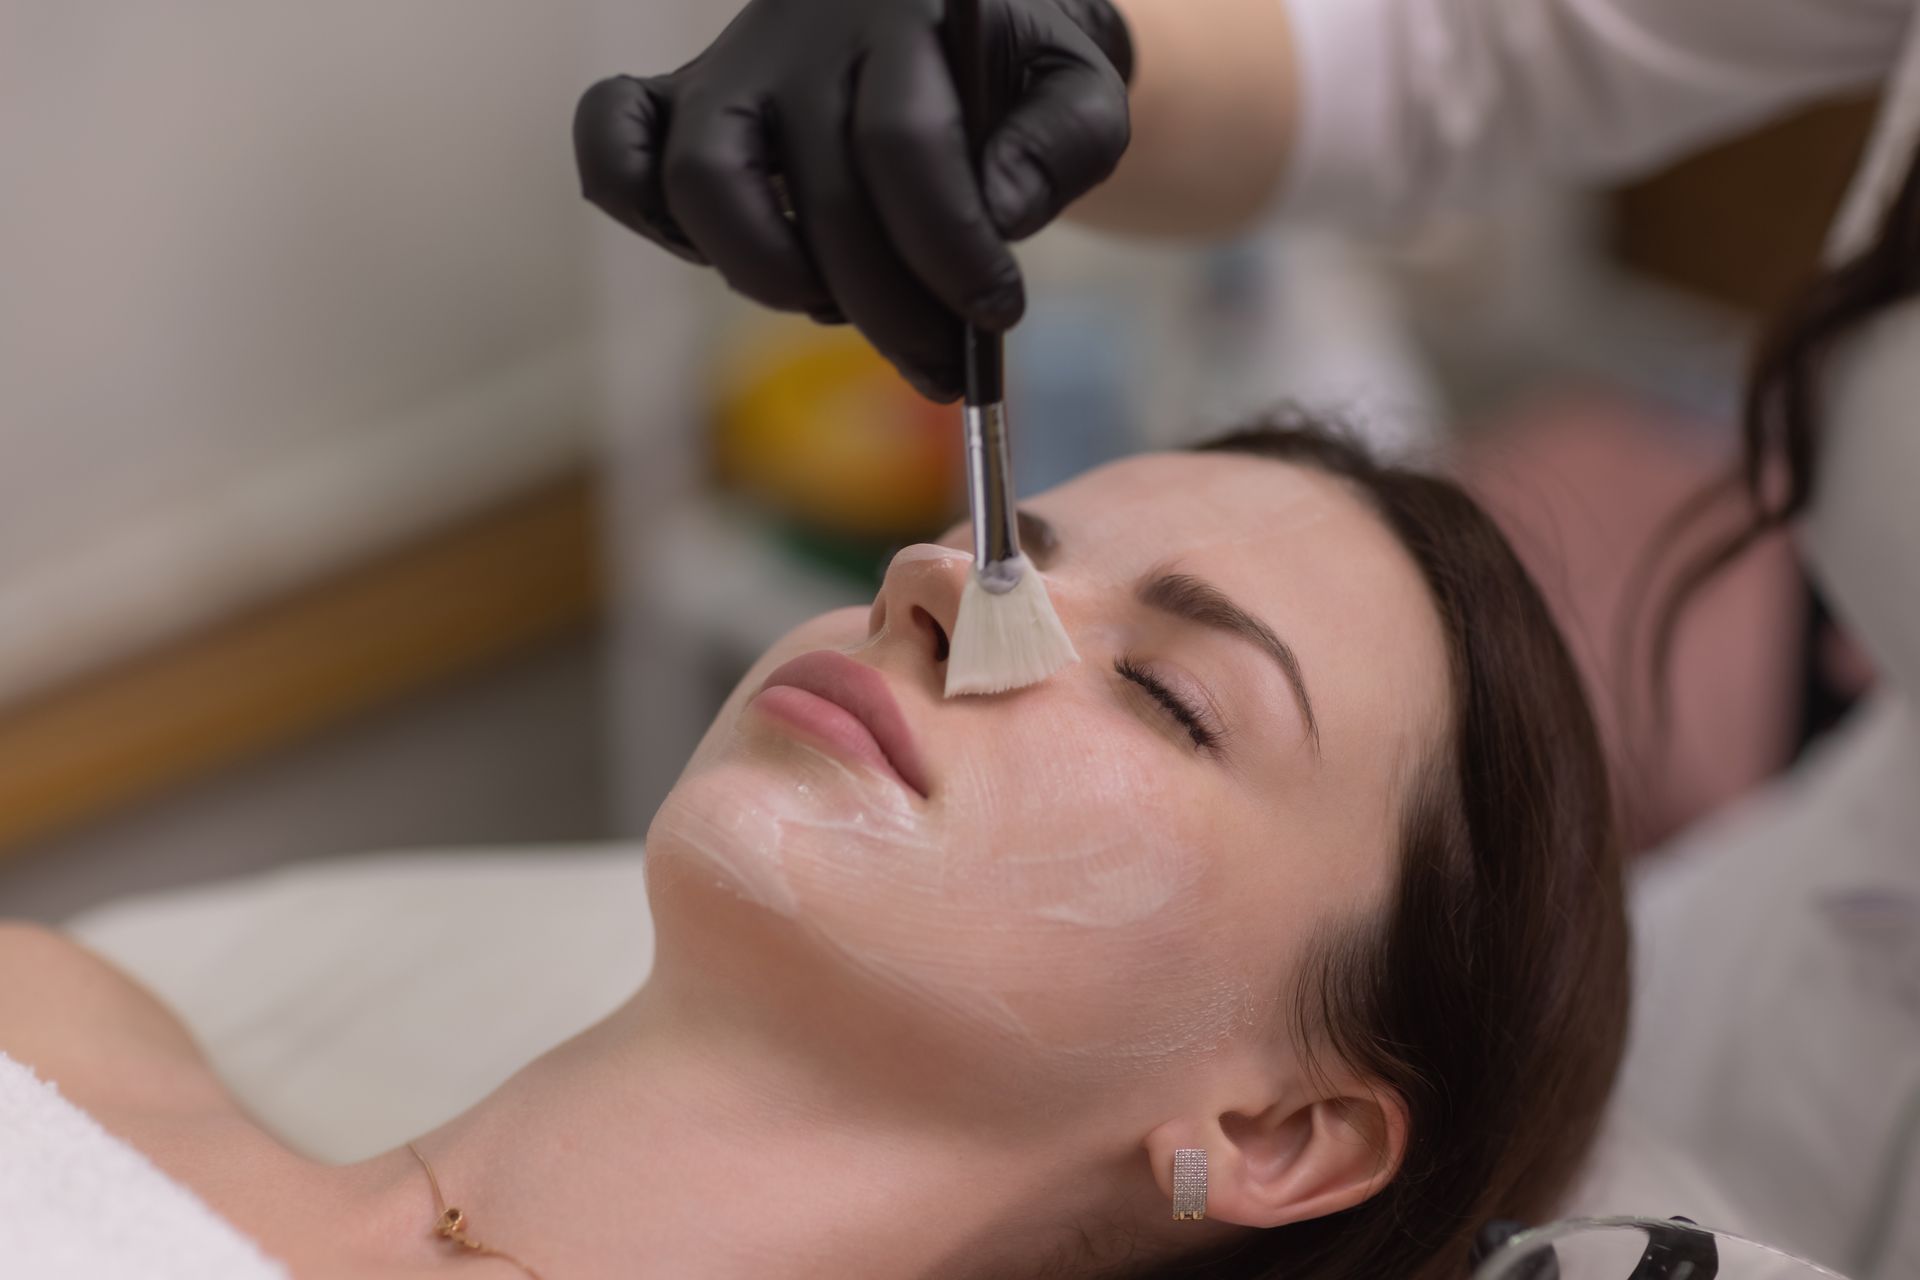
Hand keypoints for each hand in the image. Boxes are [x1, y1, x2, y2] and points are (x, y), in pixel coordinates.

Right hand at [573, 0, 1131, 401]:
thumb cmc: (1021, 79)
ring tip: (837, 313)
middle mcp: (805, 29)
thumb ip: (1063, 147)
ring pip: (701, 178)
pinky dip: (638, 207)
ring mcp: (730, 64)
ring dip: (769, 275)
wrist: (966, 20)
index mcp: (911, 8)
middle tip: (939, 365)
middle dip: (887, 305)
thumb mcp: (1080, 95)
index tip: (996, 316)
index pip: (907, 145)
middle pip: (818, 191)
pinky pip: (613, 143)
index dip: (951, 250)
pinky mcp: (678, 98)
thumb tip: (995, 214)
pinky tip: (721, 258)